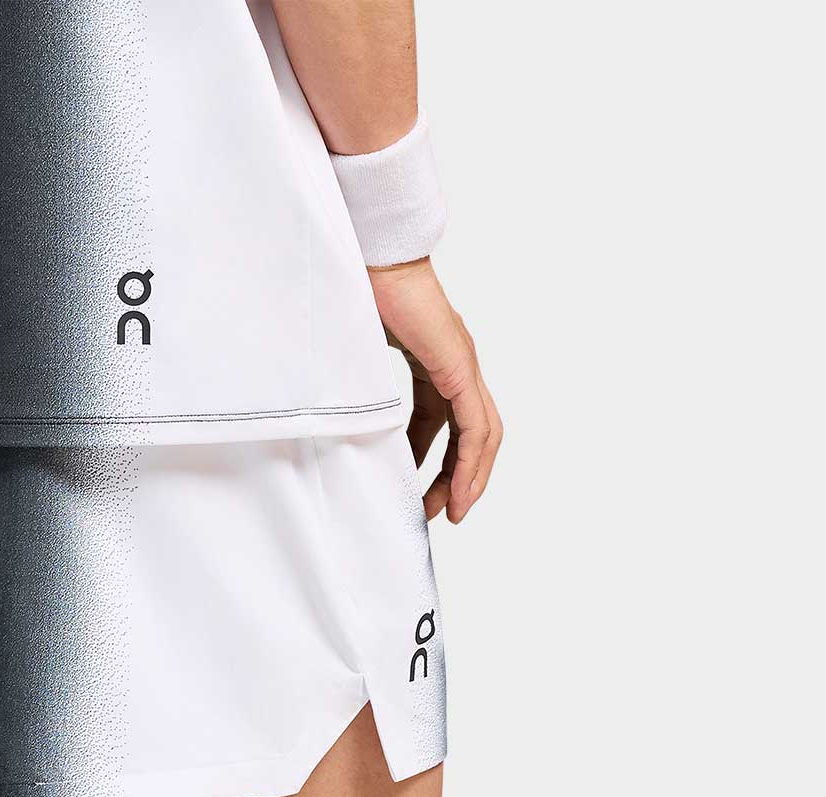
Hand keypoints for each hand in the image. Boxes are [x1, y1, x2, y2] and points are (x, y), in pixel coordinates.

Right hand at [369, 258, 499, 522]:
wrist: (369, 255)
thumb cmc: (356, 293)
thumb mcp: (359, 360)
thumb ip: (363, 393)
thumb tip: (344, 426)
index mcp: (435, 362)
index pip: (450, 424)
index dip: (444, 464)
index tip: (424, 495)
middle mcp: (457, 364)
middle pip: (473, 435)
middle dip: (460, 478)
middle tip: (443, 513)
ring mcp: (462, 363)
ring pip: (482, 434)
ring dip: (470, 478)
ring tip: (453, 511)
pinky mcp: (459, 365)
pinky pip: (475, 425)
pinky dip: (472, 461)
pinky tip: (463, 490)